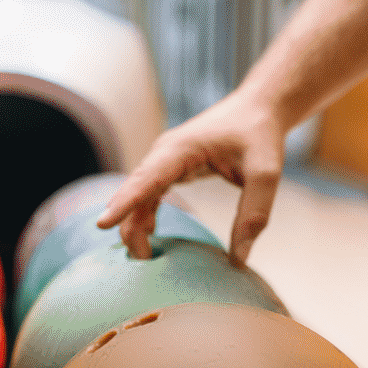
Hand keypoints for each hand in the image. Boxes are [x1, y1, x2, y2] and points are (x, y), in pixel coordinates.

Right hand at [97, 92, 286, 264]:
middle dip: (128, 223)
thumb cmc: (260, 134)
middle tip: (140, 260)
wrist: (258, 107)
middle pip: (135, 191)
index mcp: (181, 149)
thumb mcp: (265, 173)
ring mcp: (165, 160)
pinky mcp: (171, 168)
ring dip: (136, 223)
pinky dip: (146, 214)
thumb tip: (239, 259)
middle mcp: (164, 153)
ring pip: (139, 195)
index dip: (124, 202)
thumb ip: (254, 213)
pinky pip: (149, 194)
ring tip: (144, 256)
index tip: (102, 224)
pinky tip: (149, 234)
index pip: (145, 179)